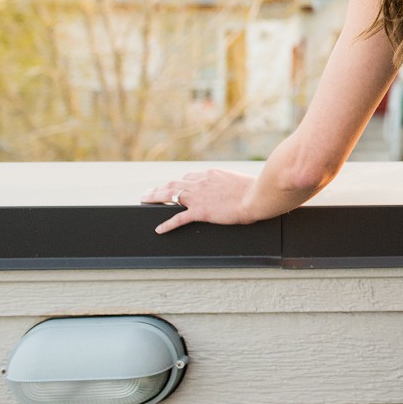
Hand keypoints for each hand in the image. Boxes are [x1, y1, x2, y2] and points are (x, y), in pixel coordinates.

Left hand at [140, 169, 257, 233]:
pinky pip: (178, 218)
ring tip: (145, 200)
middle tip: (148, 192)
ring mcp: (199, 197)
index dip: (178, 182)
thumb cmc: (256, 189)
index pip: (189, 177)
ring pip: (170, 195)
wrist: (257, 196)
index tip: (173, 185)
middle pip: (174, 183)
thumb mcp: (240, 181)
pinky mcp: (200, 211)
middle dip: (159, 188)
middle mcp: (201, 182)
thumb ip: (230, 184)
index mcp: (212, 174)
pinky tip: (159, 229)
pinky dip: (167, 224)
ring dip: (155, 197)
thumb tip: (234, 189)